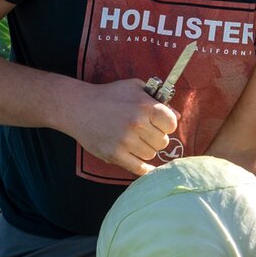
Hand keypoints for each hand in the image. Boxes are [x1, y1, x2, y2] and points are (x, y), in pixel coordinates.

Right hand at [63, 78, 179, 176]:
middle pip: (162, 142)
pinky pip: (138, 168)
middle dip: (155, 137)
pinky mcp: (115, 154)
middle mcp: (137, 124)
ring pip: (150, 154)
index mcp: (145, 106)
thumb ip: (157, 99)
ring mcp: (126, 141)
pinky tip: (143, 165)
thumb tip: (177, 116)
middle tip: (144, 133)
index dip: (166, 124)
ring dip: (145, 149)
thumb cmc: (109, 95)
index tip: (159, 124)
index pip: (171, 124)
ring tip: (134, 141)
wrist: (79, 107)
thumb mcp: (135, 87)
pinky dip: (143, 168)